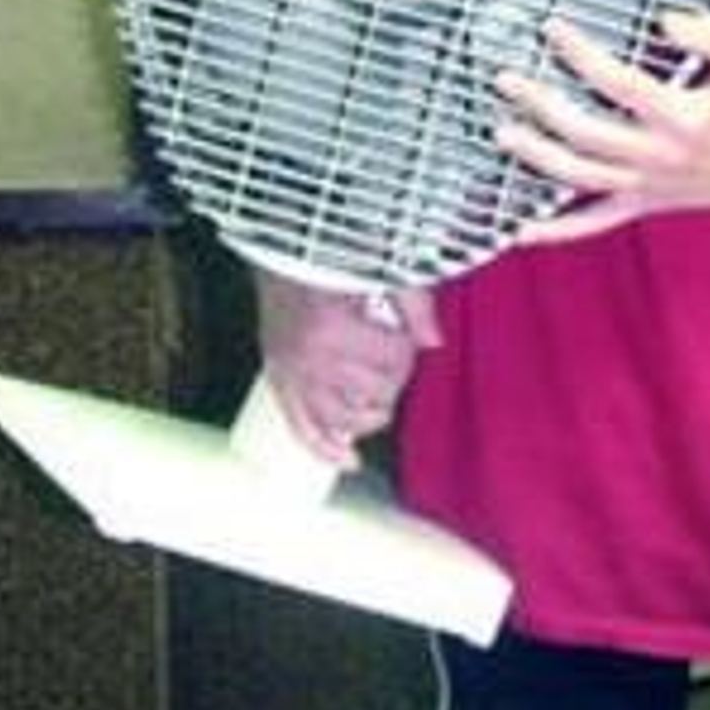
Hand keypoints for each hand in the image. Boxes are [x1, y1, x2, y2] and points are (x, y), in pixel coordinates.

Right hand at [257, 272, 440, 466]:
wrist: (276, 247)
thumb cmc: (323, 253)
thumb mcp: (374, 266)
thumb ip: (411, 302)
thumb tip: (433, 340)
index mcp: (333, 329)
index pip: (394, 359)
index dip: (406, 347)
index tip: (401, 331)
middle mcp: (309, 359)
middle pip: (374, 392)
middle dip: (392, 377)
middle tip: (390, 356)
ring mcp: (291, 374)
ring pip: (341, 420)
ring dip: (367, 417)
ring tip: (380, 404)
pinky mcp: (278, 380)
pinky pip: (301, 428)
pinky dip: (324, 449)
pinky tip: (348, 461)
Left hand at [494, 8, 709, 246]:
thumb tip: (666, 19)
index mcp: (683, 118)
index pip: (616, 82)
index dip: (579, 53)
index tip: (552, 29)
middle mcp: (660, 156)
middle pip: (584, 132)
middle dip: (540, 104)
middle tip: (508, 79)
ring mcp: (649, 186)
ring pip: (578, 176)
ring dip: (536, 155)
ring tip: (504, 130)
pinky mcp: (647, 204)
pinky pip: (594, 223)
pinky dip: (556, 231)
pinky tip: (523, 227)